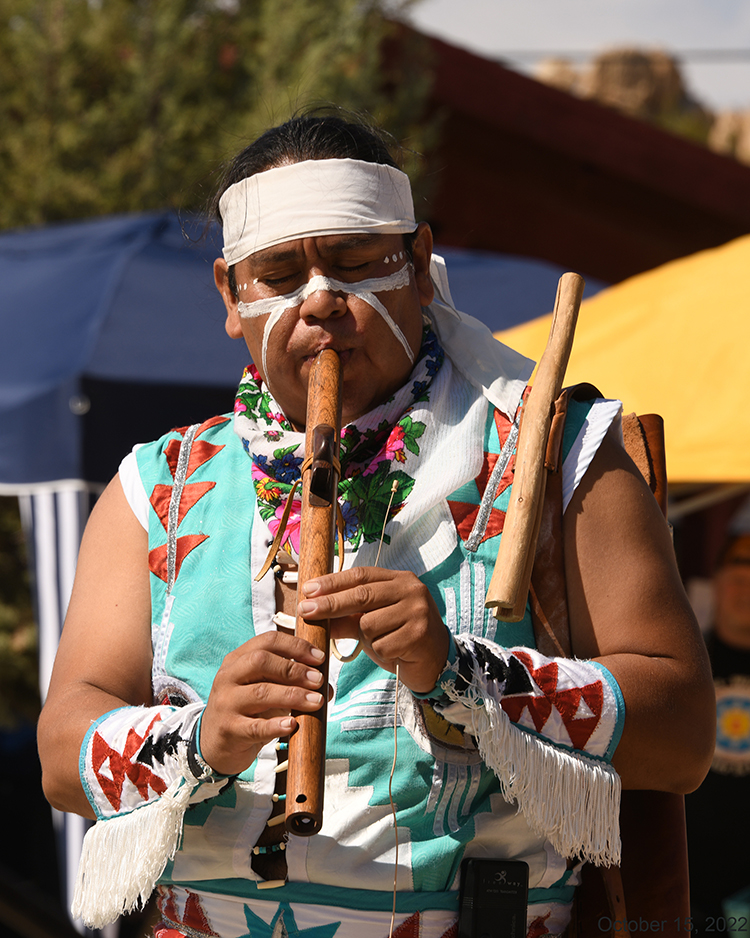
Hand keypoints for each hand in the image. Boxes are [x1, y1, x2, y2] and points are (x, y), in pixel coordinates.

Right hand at [200, 632, 326, 775]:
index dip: (296, 646)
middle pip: (261, 661)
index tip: (319, 657)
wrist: (214, 744)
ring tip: (316, 702)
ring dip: (293, 695)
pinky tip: (293, 725)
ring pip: (260, 692)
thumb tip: (326, 687)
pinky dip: (276, 725)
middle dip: (294, 669)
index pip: (267, 641)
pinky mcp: (229, 730)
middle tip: (318, 680)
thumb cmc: (246, 710)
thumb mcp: (264, 689)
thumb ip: (291, 683)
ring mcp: (225, 703)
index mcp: (237, 659)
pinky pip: (255, 726)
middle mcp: (228, 677)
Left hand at [298, 567, 449, 693]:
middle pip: (362, 594)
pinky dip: (380, 652)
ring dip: (365, 638)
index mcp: (400, 579)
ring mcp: (418, 611)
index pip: (361, 575)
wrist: (436, 662)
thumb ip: (347, 616)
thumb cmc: (400, 638)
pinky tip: (395, 652)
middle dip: (330, 604)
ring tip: (382, 641)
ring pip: (369, 624)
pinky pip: (381, 645)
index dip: (332, 582)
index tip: (308, 590)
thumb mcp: (373, 623)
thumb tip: (313, 612)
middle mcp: (411, 590)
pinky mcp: (419, 634)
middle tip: (305, 610)